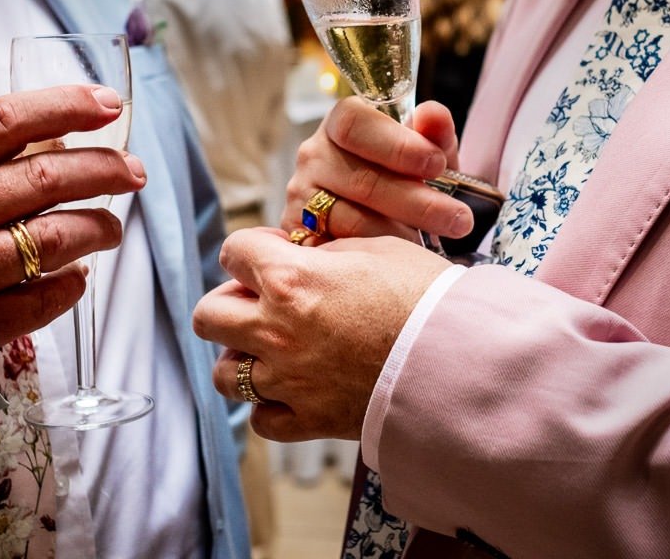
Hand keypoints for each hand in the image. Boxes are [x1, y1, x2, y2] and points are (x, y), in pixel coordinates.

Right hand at [0, 85, 144, 359]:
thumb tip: (63, 140)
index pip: (6, 122)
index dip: (65, 106)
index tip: (110, 103)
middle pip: (45, 179)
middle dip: (104, 169)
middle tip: (134, 171)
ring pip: (56, 238)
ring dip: (100, 228)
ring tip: (112, 229)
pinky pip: (45, 298)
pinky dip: (73, 284)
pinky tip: (77, 276)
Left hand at [193, 227, 450, 440]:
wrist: (461, 359)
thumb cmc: (426, 296)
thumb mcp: (375, 248)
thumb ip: (324, 253)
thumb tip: (303, 258)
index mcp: (290, 279)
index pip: (233, 252)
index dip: (252, 250)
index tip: (273, 255)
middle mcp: (277, 331)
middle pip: (208, 314)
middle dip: (229, 302)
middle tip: (262, 302)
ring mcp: (288, 380)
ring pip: (224, 374)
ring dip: (241, 357)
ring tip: (273, 350)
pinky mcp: (308, 420)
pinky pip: (260, 419)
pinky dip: (270, 406)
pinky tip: (293, 389)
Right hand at [284, 96, 473, 242]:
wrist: (381, 215)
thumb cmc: (404, 176)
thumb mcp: (427, 153)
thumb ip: (434, 133)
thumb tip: (434, 115)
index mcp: (340, 124)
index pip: (353, 123)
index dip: (397, 145)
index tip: (436, 165)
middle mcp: (313, 156)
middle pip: (360, 179)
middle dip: (416, 201)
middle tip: (458, 218)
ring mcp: (301, 197)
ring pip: (350, 220)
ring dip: (399, 234)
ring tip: (433, 243)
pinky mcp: (300, 235)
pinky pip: (338, 250)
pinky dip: (373, 257)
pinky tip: (400, 260)